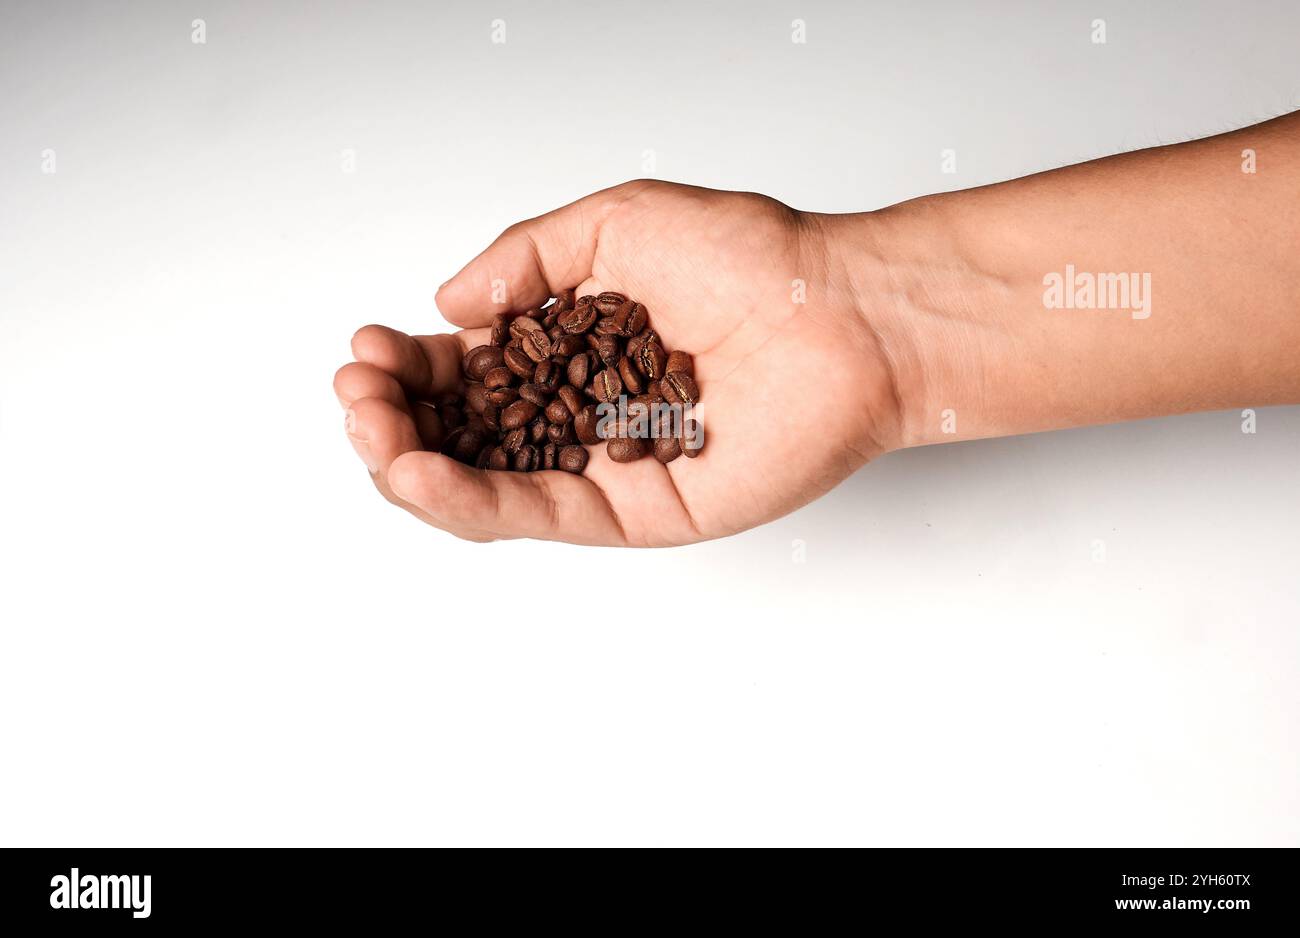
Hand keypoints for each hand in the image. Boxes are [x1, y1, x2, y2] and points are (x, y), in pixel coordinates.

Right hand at [334, 180, 901, 544]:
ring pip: (485, 484)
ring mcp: (605, 467)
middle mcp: (582, 411)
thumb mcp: (615, 224)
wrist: (842, 316)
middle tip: (360, 393)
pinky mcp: (634, 513)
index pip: (470, 368)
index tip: (371, 348)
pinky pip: (536, 514)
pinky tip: (416, 471)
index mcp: (574, 345)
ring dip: (410, 463)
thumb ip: (524, 261)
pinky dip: (468, 499)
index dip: (413, 364)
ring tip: (370, 429)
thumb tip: (450, 305)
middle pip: (464, 433)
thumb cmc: (754, 262)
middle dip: (396, 417)